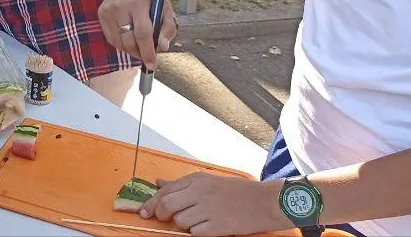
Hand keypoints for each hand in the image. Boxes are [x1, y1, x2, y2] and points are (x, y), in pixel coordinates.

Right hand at [98, 0, 175, 68]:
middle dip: (138, 53)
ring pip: (117, 41)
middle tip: (147, 56)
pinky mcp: (102, 11)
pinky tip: (128, 39)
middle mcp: (121, 6)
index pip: (142, 35)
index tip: (152, 65)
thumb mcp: (167, 8)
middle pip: (128, 40)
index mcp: (139, 3)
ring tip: (139, 48)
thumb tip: (162, 47)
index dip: (147, 53)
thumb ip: (168, 29)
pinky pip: (110, 35)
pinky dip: (119, 42)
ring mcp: (109, 8)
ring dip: (129, 49)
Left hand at [141, 173, 284, 235]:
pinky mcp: (218, 226)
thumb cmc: (237, 191)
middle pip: (167, 205)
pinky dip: (196, 233)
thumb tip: (158, 182)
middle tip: (163, 219)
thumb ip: (182, 184)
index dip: (151, 203)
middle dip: (161, 214)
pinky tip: (206, 227)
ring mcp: (209, 209)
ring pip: (180, 221)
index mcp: (198, 180)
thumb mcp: (209, 181)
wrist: (266, 202)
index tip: (144, 212)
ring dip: (183, 224)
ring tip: (196, 221)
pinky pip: (195, 233)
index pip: (165, 190)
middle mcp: (201, 192)